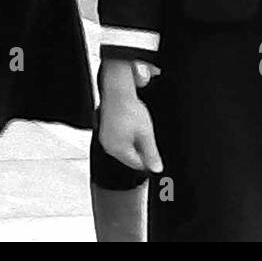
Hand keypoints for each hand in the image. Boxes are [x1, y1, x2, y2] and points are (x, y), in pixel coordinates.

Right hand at [97, 59, 162, 173]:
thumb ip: (152, 153)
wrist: (118, 91)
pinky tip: (131, 125)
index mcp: (118, 150)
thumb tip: (157, 168)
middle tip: (148, 136)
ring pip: (124, 148)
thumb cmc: (129, 110)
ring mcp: (105, 138)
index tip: (155, 152)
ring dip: (134, 143)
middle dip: (140, 151)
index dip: (149, 160)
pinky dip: (126, 135)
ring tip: (140, 128)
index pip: (137, 165)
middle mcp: (109, 146)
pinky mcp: (105, 130)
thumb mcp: (146, 134)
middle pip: (129, 157)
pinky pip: (118, 139)